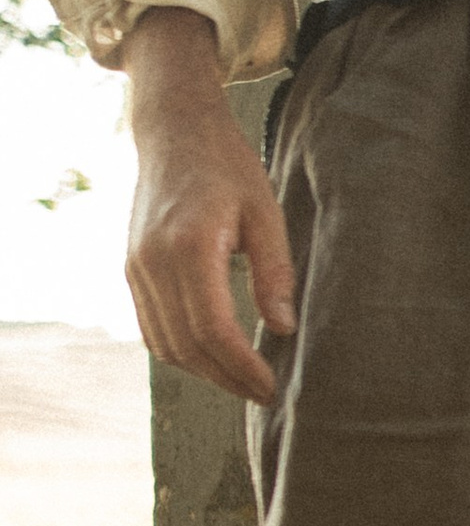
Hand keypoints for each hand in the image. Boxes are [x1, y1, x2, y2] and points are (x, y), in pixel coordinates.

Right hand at [124, 9, 295, 405]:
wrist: (174, 132)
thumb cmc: (228, 166)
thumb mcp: (265, 212)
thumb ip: (274, 271)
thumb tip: (282, 329)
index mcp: (189, 245)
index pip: (212, 328)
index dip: (241, 366)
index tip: (270, 386)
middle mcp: (153, 262)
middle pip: (186, 344)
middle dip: (226, 378)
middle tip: (263, 393)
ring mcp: (135, 268)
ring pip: (164, 343)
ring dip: (203, 371)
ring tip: (243, 380)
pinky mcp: (131, 270)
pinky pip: (151, 328)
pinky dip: (181, 351)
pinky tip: (214, 357)